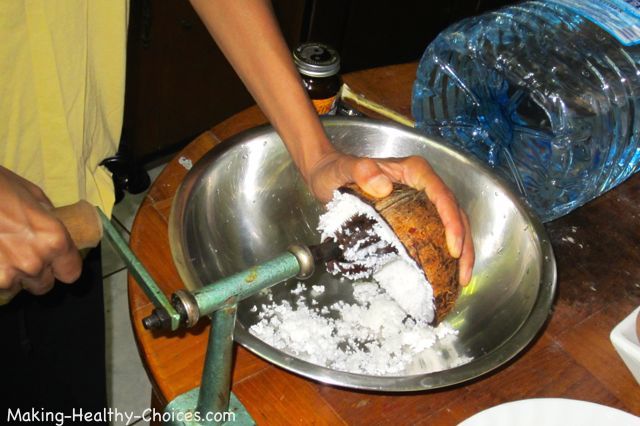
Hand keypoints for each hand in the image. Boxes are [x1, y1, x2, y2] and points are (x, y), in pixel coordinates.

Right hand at [0, 167, 81, 299]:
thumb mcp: (34, 196)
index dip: (63, 267)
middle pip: (43, 285)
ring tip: (1, 250)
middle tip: (22, 253)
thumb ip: (49, 219)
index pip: (71, 273)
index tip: (56, 262)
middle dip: (36, 273)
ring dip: (10, 275)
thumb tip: (51, 229)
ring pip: (15, 287)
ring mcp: (6, 274)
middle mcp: (34, 262)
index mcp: (54, 241)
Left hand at [306, 150, 474, 285]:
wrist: (327, 174)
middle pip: (454, 212)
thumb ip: (362, 171)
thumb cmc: (336, 170)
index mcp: (415, 171)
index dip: (452, 222)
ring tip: (461, 277)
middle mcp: (422, 184)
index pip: (442, 196)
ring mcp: (420, 199)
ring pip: (451, 223)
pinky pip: (436, 231)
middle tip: (463, 274)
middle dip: (464, 244)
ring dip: (460, 250)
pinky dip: (443, 251)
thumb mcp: (345, 169)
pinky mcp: (414, 213)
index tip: (453, 247)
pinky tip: (445, 271)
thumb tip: (384, 187)